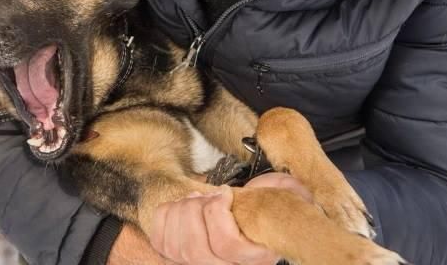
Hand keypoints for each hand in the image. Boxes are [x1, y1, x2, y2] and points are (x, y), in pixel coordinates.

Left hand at [147, 174, 312, 264]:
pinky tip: (181, 207)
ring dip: (182, 211)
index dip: (218, 213)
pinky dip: (166, 216)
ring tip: (196, 199)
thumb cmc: (259, 211)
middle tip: (208, 194)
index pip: (227, 245)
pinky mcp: (174, 259)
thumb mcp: (279, 197)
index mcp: (255, 257)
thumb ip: (284, 191)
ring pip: (178, 246)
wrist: (239, 219)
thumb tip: (286, 189)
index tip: (225, 192)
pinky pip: (160, 241)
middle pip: (196, 248)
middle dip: (198, 210)